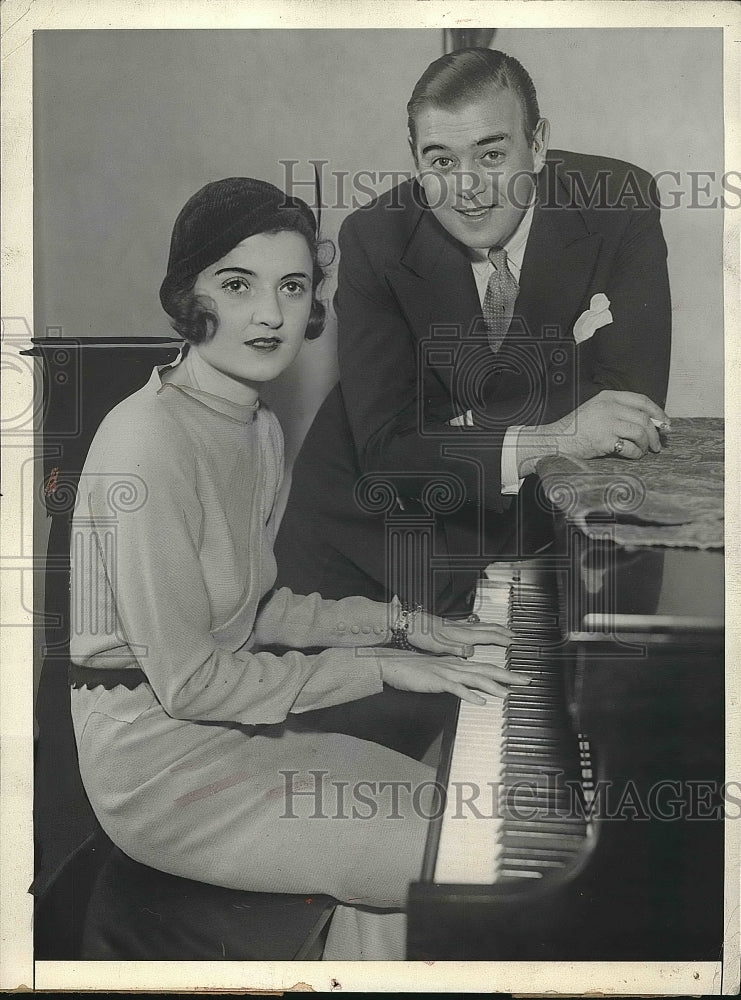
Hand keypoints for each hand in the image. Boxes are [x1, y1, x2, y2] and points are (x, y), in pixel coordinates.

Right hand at [378, 651, 530, 704]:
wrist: (394, 664)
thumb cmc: (415, 670)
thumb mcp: (439, 673)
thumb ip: (456, 679)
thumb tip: (471, 687)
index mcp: (458, 664)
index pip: (486, 667)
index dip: (505, 672)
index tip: (520, 678)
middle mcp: (456, 666)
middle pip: (487, 670)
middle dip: (509, 676)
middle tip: (527, 681)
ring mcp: (447, 673)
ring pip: (475, 678)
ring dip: (493, 686)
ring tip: (508, 694)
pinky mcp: (437, 681)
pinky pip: (456, 688)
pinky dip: (469, 694)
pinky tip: (480, 701)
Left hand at [406, 612, 512, 658]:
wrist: (409, 623)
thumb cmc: (421, 634)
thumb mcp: (437, 645)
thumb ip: (455, 649)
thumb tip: (471, 652)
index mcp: (461, 635)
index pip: (488, 636)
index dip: (502, 639)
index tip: (514, 641)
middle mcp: (462, 629)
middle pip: (488, 628)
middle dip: (504, 632)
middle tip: (515, 636)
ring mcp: (457, 626)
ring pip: (481, 625)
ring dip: (495, 628)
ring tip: (504, 631)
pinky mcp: (451, 626)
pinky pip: (473, 625)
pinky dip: (483, 627)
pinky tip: (481, 630)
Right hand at [517, 390, 669, 472]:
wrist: (554, 441)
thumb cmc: (576, 429)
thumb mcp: (596, 410)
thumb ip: (618, 411)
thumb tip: (650, 423)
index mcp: (608, 396)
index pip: (642, 400)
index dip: (658, 412)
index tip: (666, 424)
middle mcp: (608, 407)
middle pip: (644, 419)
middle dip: (655, 434)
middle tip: (656, 445)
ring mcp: (606, 423)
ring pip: (640, 433)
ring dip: (646, 445)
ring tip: (643, 452)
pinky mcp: (603, 440)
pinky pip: (630, 448)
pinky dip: (636, 454)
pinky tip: (632, 456)